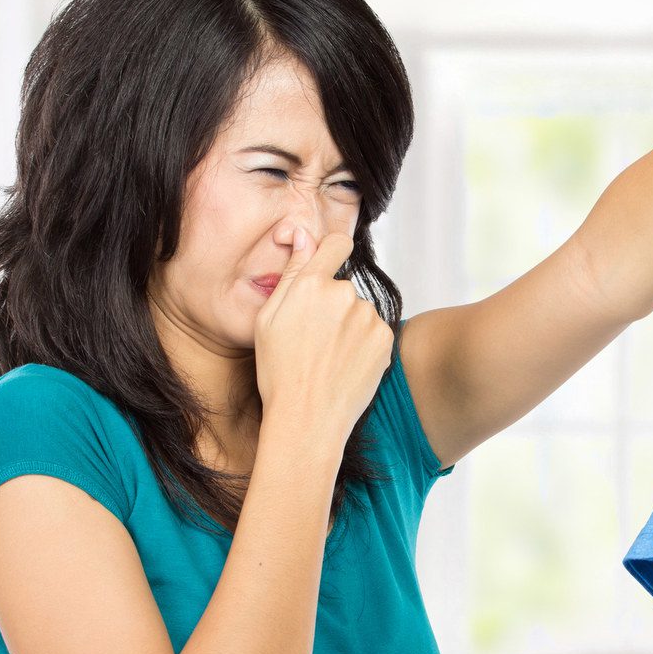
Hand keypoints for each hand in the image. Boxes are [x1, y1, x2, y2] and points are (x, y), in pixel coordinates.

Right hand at [253, 228, 392, 449]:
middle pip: (343, 287)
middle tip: (314, 339)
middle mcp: (343, 294)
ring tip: (329, 358)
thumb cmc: (280, 372)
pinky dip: (363, 344)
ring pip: (359, 311)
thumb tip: (303, 235)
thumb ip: (290, 273)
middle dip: (331, 305)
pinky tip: (345, 365)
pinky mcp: (384, 338)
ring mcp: (367, 316)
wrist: (308, 418)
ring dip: (349, 326)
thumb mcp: (268, 320)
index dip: (331, 252)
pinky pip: (374, 331)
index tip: (327, 266)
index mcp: (310, 285)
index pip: (336, 243)